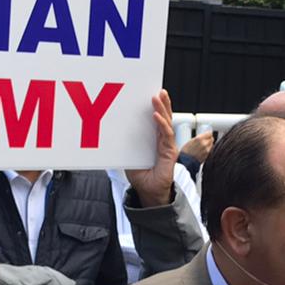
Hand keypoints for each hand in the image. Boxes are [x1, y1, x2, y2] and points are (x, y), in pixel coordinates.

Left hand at [124, 90, 178, 208]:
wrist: (149, 193)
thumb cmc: (141, 177)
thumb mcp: (131, 158)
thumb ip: (128, 147)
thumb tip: (115, 134)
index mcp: (154, 141)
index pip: (157, 121)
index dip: (157, 108)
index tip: (152, 95)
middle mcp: (163, 142)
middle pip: (165, 119)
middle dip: (163, 104)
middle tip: (159, 91)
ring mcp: (167, 146)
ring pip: (167, 124)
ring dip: (162, 109)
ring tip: (158, 97)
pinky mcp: (170, 153)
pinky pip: (166, 136)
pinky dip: (161, 125)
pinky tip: (156, 116)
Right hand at [180, 128, 214, 162]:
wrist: (185, 162)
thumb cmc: (185, 152)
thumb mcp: (190, 141)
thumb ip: (198, 138)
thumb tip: (203, 136)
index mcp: (199, 139)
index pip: (209, 133)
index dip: (208, 134)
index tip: (207, 134)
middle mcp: (204, 144)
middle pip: (211, 139)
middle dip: (209, 139)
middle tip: (205, 140)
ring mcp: (206, 150)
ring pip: (211, 145)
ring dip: (209, 145)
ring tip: (203, 146)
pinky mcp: (207, 155)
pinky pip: (210, 150)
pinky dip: (208, 149)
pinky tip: (203, 151)